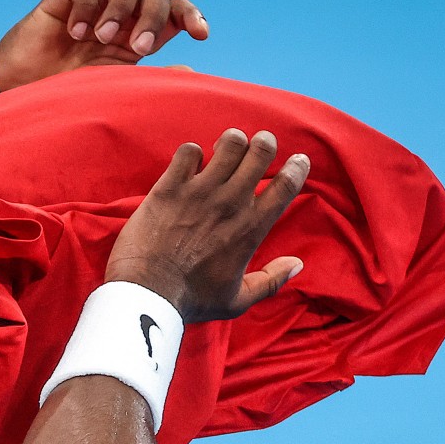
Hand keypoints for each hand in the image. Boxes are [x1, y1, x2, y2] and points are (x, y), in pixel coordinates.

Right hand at [0, 0, 207, 91]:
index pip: (175, 10)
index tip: (199, 35)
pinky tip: (75, 33)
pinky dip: (86, 6)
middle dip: (154, 16)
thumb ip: (151, 80)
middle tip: (139, 49)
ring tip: (102, 37)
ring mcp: (97, 1)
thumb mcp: (117, 89)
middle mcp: (124, 13)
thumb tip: (191, 74)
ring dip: (121, 6)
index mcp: (141, 33)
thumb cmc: (71, 90)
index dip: (190, 16)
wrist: (26, 88)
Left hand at [104, 129, 309, 322]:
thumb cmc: (191, 300)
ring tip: (223, 152)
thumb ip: (271, 281)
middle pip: (261, 151)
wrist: (148, 292)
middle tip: (255, 150)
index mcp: (250, 228)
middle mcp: (230, 203)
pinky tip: (188, 167)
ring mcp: (199, 192)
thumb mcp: (237, 300)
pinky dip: (191, 153)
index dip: (297, 167)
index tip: (297, 161)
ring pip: (229, 143)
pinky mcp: (169, 188)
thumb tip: (297, 264)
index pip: (286, 185)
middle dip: (263, 143)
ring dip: (231, 143)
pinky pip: (188, 151)